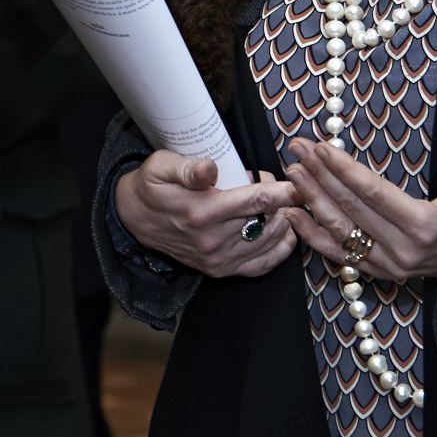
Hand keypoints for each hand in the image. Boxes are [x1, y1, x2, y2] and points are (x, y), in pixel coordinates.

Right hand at [112, 155, 301, 277]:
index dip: (283, 191)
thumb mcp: (160, 166)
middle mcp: (213, 241)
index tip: (300, 182)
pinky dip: (280, 250)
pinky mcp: (221, 270)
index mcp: (202, 212)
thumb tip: (210, 168)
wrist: (135, 219)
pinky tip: (285, 233)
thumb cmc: (152, 186)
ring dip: (283, 222)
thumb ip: (187, 167)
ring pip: (269, 241)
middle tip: (275, 184)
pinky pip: (261, 265)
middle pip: (268, 220)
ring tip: (280, 204)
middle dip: (282, 201)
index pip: (255, 201)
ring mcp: (218, 259)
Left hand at [283, 137, 436, 285]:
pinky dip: (313, 236)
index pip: (375, 195)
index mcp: (426, 228)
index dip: (345, 170)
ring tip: (292, 172)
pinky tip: (292, 215)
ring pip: (340, 231)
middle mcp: (402, 251)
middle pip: (351, 209)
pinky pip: (340, 254)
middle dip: (319, 176)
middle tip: (296, 148)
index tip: (321, 147)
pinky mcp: (381, 271)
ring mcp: (389, 264)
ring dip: (312, 200)